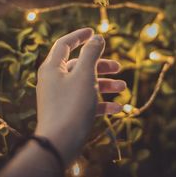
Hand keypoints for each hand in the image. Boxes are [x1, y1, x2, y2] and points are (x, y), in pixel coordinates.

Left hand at [34, 28, 124, 164]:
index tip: (94, 32)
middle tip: (118, 67)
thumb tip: (96, 37)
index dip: (79, 36)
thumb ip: (91, 54)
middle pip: (78, 65)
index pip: (64, 44)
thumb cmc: (71, 106)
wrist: (60, 144)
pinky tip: (117, 107)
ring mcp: (60, 98)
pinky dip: (101, 102)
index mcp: (52, 68)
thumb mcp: (84, 75)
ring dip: (104, 84)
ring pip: (85, 84)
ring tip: (122, 87)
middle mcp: (54, 81)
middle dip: (100, 65)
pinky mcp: (67, 113)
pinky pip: (85, 102)